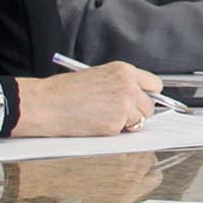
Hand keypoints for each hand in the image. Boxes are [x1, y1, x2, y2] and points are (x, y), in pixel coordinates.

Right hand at [12, 60, 162, 136]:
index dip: (149, 95)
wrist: (47, 104)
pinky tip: (95, 123)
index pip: (154, 84)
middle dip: (139, 112)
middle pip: (150, 106)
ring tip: (103, 117)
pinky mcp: (116, 125)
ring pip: (140, 121)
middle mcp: (128, 87)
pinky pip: (123, 132)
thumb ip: (121, 84)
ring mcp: (124, 107)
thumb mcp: (99, 76)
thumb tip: (137, 97)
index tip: (143, 101)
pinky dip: (113, 132)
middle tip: (121, 114)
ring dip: (127, 123)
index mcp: (124, 71)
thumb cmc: (65, 91)